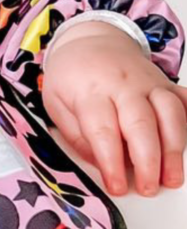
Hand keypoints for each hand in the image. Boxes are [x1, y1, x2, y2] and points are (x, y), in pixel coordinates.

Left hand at [41, 23, 186, 196]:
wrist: (90, 40)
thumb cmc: (71, 75)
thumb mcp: (55, 102)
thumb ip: (75, 134)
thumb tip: (100, 164)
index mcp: (90, 90)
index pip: (102, 130)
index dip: (111, 162)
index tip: (117, 186)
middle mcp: (123, 85)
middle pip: (141, 124)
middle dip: (148, 161)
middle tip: (148, 188)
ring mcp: (149, 82)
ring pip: (171, 114)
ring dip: (175, 149)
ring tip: (171, 179)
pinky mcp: (168, 84)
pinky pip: (186, 101)